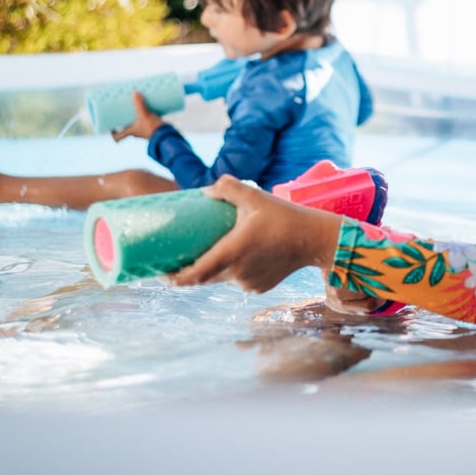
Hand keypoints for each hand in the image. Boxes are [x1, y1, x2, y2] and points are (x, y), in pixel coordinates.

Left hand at [111, 91, 164, 141]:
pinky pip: (146, 119)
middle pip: (126, 127)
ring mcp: (145, 129)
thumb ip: (139, 104)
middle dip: (124, 119)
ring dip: (135, 115)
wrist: (167, 135)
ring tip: (135, 105)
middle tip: (122, 109)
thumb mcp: (144, 115)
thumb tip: (134, 92)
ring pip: (136, 122)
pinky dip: (146, 114)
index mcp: (131, 132)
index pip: (118, 136)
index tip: (110, 126)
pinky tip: (148, 106)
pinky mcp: (152, 125)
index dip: (112, 132)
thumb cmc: (153, 129)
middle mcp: (136, 131)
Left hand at [168, 174, 341, 292]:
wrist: (316, 239)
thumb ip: (227, 188)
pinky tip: (237, 256)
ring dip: (212, 269)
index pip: (194, 275)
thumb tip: (205, 191)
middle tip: (174, 259)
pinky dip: (233, 271)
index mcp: (231, 253)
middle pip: (204, 278)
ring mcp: (249, 283)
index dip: (174, 278)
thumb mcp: (254, 195)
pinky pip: (239, 280)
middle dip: (188, 272)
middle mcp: (237, 273)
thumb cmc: (284, 216)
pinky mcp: (260, 286)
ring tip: (207, 251)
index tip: (160, 274)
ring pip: (222, 279)